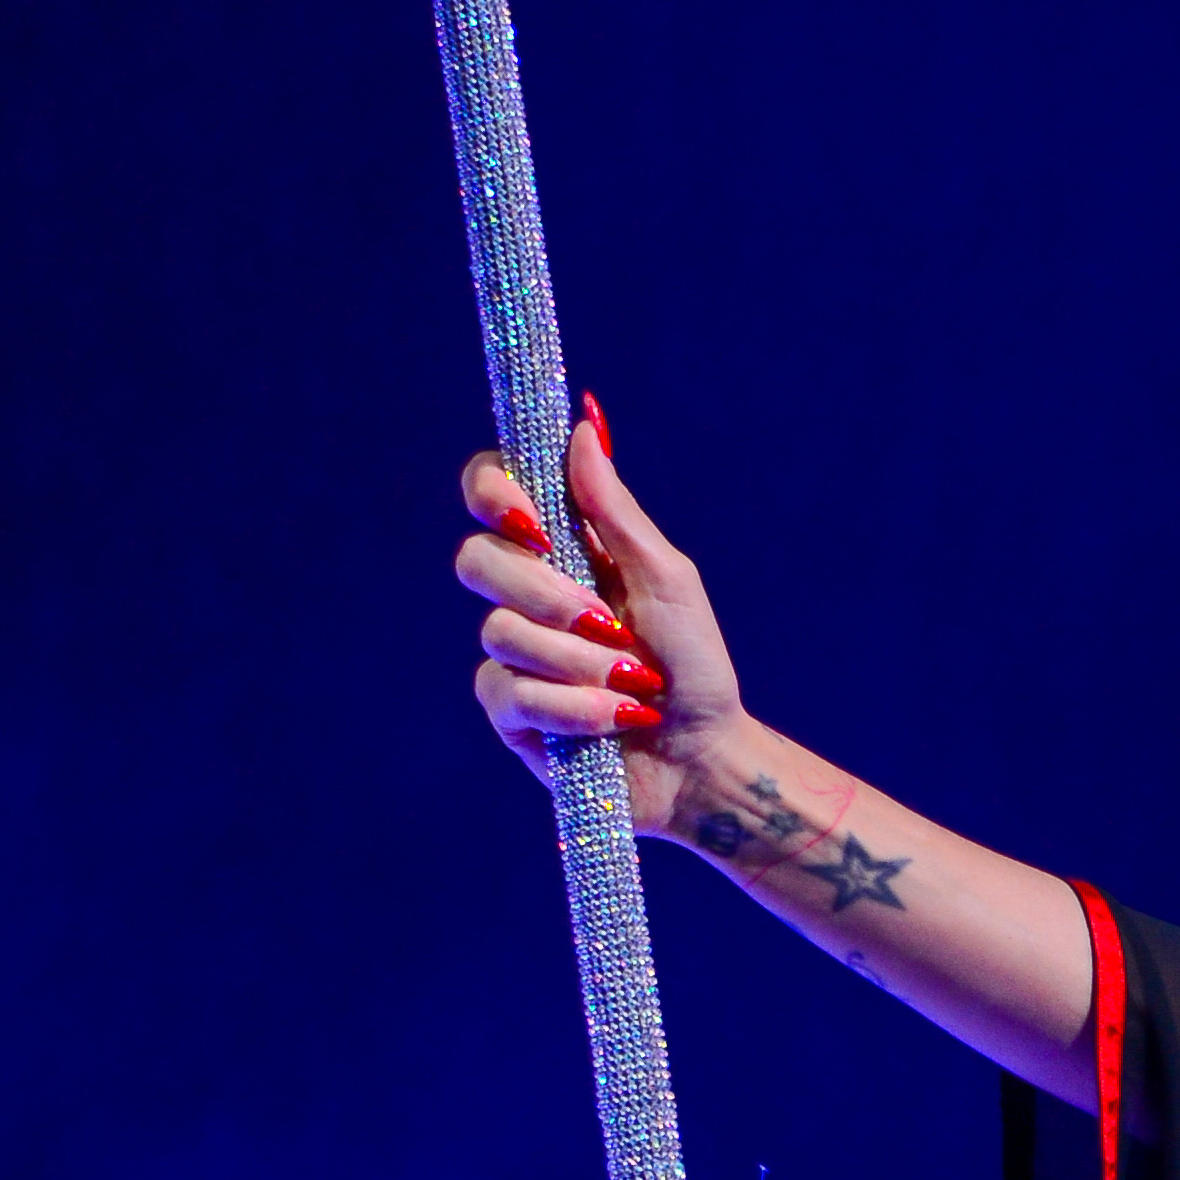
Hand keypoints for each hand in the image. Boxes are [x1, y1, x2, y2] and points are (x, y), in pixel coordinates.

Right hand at [454, 396, 747, 842]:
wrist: (702, 755)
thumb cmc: (694, 663)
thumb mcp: (665, 578)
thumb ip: (614, 509)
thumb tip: (583, 424)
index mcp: (563, 548)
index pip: (491, 492)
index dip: (492, 491)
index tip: (532, 519)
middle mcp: (527, 593)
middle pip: (476, 560)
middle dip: (546, 594)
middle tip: (606, 622)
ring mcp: (512, 653)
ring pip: (499, 631)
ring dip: (579, 662)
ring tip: (632, 682)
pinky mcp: (509, 711)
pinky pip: (510, 691)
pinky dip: (574, 707)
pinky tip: (614, 720)